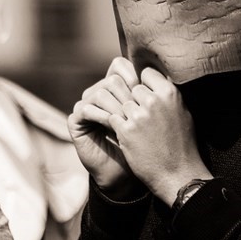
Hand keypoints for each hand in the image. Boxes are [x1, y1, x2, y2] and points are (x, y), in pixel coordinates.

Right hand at [68, 57, 142, 198]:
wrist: (125, 174)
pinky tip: (114, 128)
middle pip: (112, 79)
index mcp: (115, 89)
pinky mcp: (75, 121)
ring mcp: (85, 106)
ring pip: (101, 93)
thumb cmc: (141, 145)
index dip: (134, 76)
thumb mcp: (149, 117)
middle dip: (128, 97)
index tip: (146, 93)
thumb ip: (151, 94)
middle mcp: (98, 93)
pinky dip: (103, 117)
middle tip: (137, 115)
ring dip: (117, 109)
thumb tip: (164, 72)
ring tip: (127, 124)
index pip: (119, 66)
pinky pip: (86, 109)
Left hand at [109, 68, 211, 205]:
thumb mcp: (182, 113)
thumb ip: (167, 96)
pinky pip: (112, 118)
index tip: (142, 92)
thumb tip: (156, 80)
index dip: (142, 82)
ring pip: (120, 103)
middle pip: (131, 88)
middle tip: (138, 114)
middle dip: (133, 99)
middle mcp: (153, 101)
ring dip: (124, 113)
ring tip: (133, 126)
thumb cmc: (182, 145)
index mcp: (170, 93)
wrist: (177, 174)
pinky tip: (123, 133)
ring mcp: (138, 115)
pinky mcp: (125, 130)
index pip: (146, 73)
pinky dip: (115, 124)